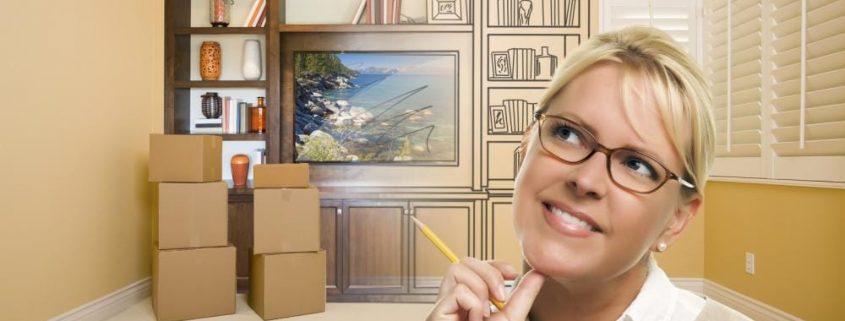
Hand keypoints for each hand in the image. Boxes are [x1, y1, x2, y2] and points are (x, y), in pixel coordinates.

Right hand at [427, 258, 546, 320]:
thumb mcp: (511, 318)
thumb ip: (523, 295)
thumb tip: (539, 273)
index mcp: (469, 299)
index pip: (475, 265)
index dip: (493, 263)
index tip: (513, 274)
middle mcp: (453, 300)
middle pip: (465, 261)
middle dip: (489, 272)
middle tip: (500, 297)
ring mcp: (443, 305)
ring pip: (458, 269)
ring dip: (481, 291)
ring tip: (483, 315)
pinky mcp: (436, 313)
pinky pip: (460, 291)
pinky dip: (474, 305)